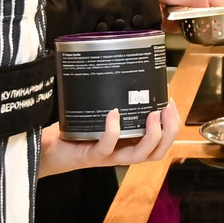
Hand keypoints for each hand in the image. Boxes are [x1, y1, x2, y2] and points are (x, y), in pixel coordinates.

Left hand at [40, 100, 180, 175]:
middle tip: (166, 108)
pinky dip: (113, 131)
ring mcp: (109, 156)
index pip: (161, 143)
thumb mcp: (101, 113)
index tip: (170, 102)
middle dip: (169, 131)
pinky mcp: (91, 155)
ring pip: (139, 155)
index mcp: (130, 143)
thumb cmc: (77, 129)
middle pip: (157, 152)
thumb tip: (127, 67)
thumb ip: (116, 99)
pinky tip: (114, 113)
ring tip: (152, 114)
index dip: (172, 126)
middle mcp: (123, 152)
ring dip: (151, 135)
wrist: (51, 148)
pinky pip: (107, 147)